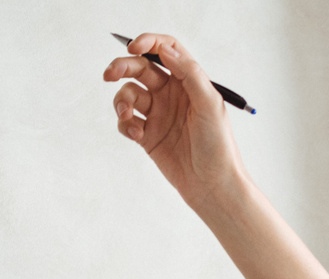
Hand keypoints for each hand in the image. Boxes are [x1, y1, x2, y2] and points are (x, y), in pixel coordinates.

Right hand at [104, 34, 246, 210]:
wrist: (213, 186)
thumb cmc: (219, 146)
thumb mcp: (210, 105)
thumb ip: (190, 74)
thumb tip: (166, 49)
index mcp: (189, 83)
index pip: (167, 50)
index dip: (148, 42)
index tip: (134, 47)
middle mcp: (172, 95)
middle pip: (140, 68)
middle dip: (122, 67)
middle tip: (109, 74)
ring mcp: (158, 114)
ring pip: (128, 93)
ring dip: (121, 100)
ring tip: (126, 114)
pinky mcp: (147, 135)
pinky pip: (126, 121)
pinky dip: (125, 124)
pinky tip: (137, 135)